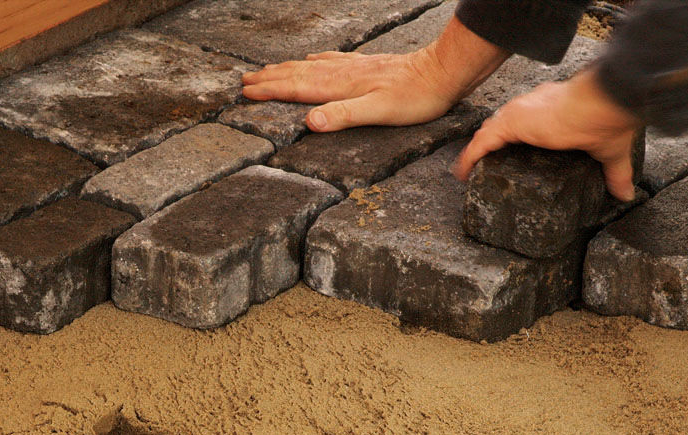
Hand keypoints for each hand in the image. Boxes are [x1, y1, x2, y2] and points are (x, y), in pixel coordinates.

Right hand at [241, 16, 508, 132]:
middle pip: (297, 75)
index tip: (246, 93)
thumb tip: (309, 122)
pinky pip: (330, 61)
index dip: (269, 91)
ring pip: (310, 66)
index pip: (296, 88)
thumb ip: (343, 116)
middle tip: (245, 82)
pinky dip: (313, 60)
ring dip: (285, 69)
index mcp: (340, 86)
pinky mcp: (365, 65)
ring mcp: (353, 67)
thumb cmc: (415, 98)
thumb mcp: (379, 112)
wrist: (442, 73)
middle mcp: (342, 73)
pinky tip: (310, 59)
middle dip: (269, 79)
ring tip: (266, 71)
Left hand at [455, 69, 642, 200]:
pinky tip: (462, 174)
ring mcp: (518, 114)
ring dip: (477, 151)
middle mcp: (531, 108)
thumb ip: (616, 174)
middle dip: (492, 144)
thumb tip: (626, 194)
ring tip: (469, 171)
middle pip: (502, 126)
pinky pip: (481, 144)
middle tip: (484, 166)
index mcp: (552, 111)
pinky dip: (470, 158)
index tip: (510, 154)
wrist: (604, 105)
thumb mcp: (609, 152)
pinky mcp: (510, 123)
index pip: (526, 124)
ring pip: (488, 133)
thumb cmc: (609, 120)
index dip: (515, 138)